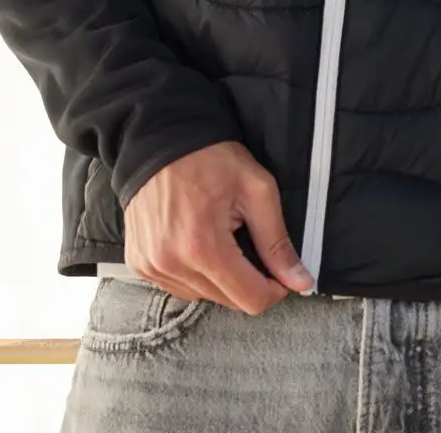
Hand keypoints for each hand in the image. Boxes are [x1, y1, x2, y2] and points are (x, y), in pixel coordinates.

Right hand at [122, 140, 312, 312]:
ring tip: (220, 237)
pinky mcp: (139, 265)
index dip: (274, 289)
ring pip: (203, 297)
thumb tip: (301, 281)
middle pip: (228, 301)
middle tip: (248, 242)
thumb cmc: (210, 158)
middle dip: (247, 280)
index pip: (250, 300)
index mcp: (204, 248)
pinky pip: (178, 287)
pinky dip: (194, 274)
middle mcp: (172, 265)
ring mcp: (151, 267)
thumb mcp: (256, 189)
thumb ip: (277, 241)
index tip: (279, 271)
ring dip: (220, 278)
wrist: (161, 139)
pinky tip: (197, 243)